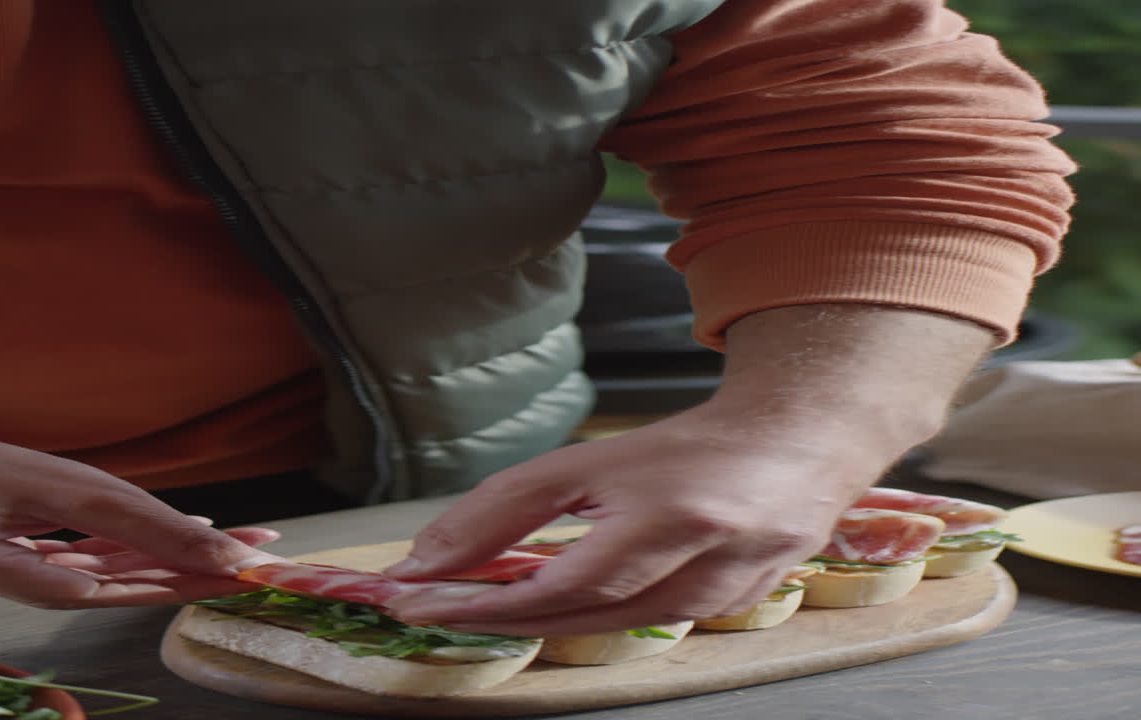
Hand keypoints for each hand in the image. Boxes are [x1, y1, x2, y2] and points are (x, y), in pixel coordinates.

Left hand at [0, 408, 283, 607]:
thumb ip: (28, 576)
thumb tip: (95, 595)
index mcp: (57, 494)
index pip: (146, 528)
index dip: (196, 551)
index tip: (246, 567)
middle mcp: (68, 493)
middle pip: (155, 526)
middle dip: (211, 544)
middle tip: (272, 556)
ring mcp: (54, 499)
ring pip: (136, 531)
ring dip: (186, 546)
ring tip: (239, 552)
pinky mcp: (36, 509)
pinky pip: (104, 535)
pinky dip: (142, 546)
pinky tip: (165, 550)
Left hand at [384, 305, 994, 635]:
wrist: (797, 445)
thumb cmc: (692, 450)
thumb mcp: (592, 462)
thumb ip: (511, 507)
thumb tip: (431, 558)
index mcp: (668, 520)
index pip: (553, 584)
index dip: (479, 601)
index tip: (412, 599)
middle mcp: (700, 569)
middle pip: (575, 616)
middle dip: (492, 617)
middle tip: (425, 607)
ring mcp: (723, 600)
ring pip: (605, 631)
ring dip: (532, 624)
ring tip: (472, 606)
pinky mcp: (731, 615)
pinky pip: (639, 629)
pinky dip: (585, 622)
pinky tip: (548, 610)